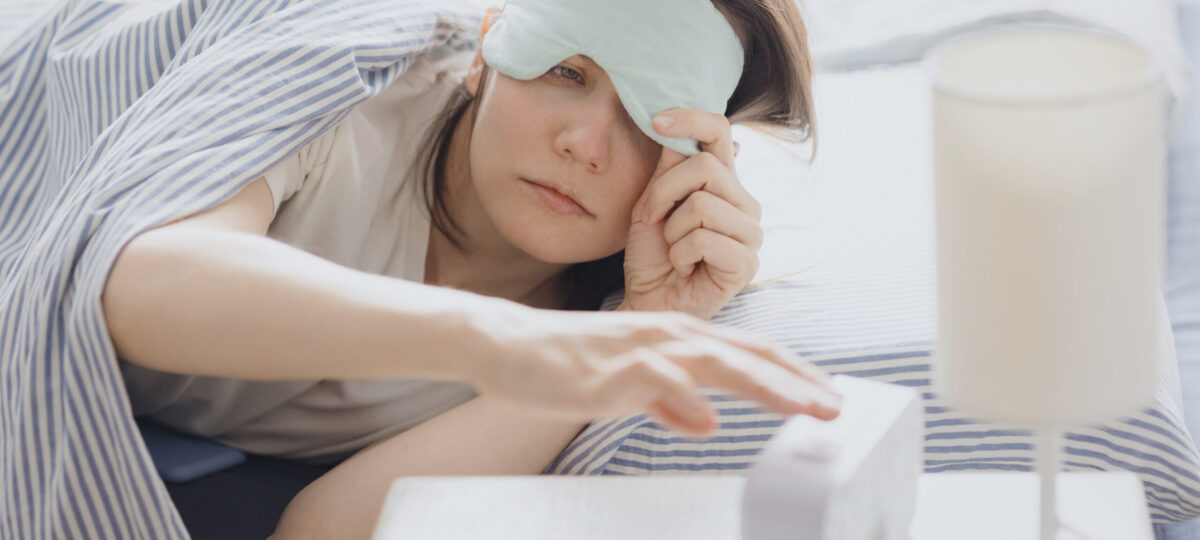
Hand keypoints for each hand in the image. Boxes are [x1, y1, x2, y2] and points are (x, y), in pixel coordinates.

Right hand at [469, 306, 840, 436]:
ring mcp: (637, 350)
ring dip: (761, 384)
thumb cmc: (569, 363)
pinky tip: (707, 420)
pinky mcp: (605, 372)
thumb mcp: (628, 387)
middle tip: (834, 406)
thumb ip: (667, 400)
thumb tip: (707, 421)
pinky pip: (651, 381)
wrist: (505, 344)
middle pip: (745, 352)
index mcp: (676, 336)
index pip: (749, 351)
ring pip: (712, 360)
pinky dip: (682, 398)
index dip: (791, 373)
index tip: (827, 396)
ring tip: (800, 408)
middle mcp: (666, 335)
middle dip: (794, 380)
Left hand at [622, 109, 762, 319]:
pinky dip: (681, 254)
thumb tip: (672, 121)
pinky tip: (685, 267)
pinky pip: (705, 240)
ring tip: (675, 250)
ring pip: (703, 205)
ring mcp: (750, 233)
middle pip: (706, 168)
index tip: (656, 121)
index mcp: (725, 182)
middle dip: (664, 193)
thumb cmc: (652, 253)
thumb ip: (667, 167)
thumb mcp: (651, 202)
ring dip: (672, 231)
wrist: (649, 300)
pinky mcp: (747, 264)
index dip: (690, 120)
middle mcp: (744, 203)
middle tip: (654, 220)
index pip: (720, 132)